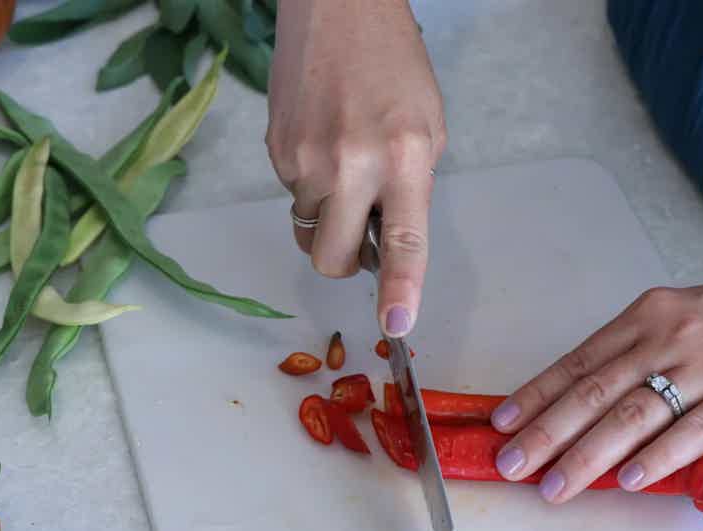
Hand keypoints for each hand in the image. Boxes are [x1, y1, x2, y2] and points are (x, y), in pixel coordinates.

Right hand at [266, 0, 445, 336]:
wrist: (336, 9)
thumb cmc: (393, 64)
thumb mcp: (427, 128)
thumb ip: (409, 191)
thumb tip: (383, 243)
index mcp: (404, 157)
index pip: (403, 242)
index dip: (399, 290)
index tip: (396, 327)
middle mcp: (351, 165)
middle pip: (332, 258)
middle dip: (344, 263)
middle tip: (358, 234)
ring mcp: (305, 159)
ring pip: (309, 229)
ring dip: (327, 215)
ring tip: (342, 163)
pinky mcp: (275, 150)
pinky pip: (292, 195)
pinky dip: (310, 184)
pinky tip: (322, 141)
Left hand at [489, 276, 702, 502]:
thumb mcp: (688, 319)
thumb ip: (641, 352)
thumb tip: (589, 401)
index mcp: (649, 314)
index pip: (578, 360)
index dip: (536, 394)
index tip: (502, 421)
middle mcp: (671, 333)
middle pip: (593, 390)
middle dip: (545, 431)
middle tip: (511, 462)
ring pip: (633, 414)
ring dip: (587, 455)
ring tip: (555, 485)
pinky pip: (693, 430)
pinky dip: (657, 458)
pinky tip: (628, 480)